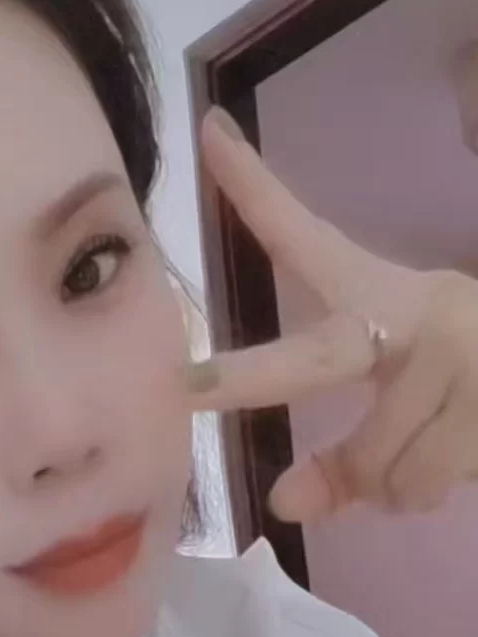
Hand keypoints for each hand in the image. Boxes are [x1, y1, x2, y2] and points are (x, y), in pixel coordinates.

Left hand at [191, 107, 477, 522]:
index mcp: (393, 295)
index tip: (203, 130)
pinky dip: (419, 499)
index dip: (256, 191)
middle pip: (319, 358)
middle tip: (188, 388)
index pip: (310, 240)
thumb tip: (286, 506)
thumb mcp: (409, 417)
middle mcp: (424, 312)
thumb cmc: (477, 398)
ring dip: (387, 488)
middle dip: (246, 376)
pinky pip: (417, 487)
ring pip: (375, 464)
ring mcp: (464, 354)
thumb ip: (345, 463)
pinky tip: (456, 463)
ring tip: (427, 458)